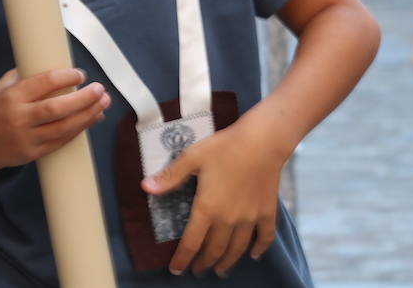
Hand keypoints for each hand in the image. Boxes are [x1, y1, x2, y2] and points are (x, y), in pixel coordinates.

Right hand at [0, 68, 108, 176]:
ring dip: (87, 115)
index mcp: (12, 96)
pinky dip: (79, 130)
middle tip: (100, 89)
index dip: (66, 77)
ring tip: (103, 104)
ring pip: (64, 128)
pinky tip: (91, 119)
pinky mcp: (33, 154)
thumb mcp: (2, 87)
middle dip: (83, 98)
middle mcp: (19, 118)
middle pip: (58, 108)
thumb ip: (25, 75)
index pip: (44, 83)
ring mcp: (27, 138)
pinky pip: (61, 142)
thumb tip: (55, 63)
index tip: (80, 73)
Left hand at [142, 119, 288, 276]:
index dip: (182, 258)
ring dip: (227, 262)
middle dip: (204, 263)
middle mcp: (228, 220)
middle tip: (198, 270)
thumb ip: (170, 176)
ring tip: (220, 270)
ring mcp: (250, 218)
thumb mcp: (192, 157)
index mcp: (208, 208)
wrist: (262, 141)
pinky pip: (264, 237)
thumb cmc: (224, 147)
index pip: (191, 242)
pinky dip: (259, 249)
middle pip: (214, 250)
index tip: (176, 270)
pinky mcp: (267, 212)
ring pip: (237, 248)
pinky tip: (253, 255)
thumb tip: (145, 187)